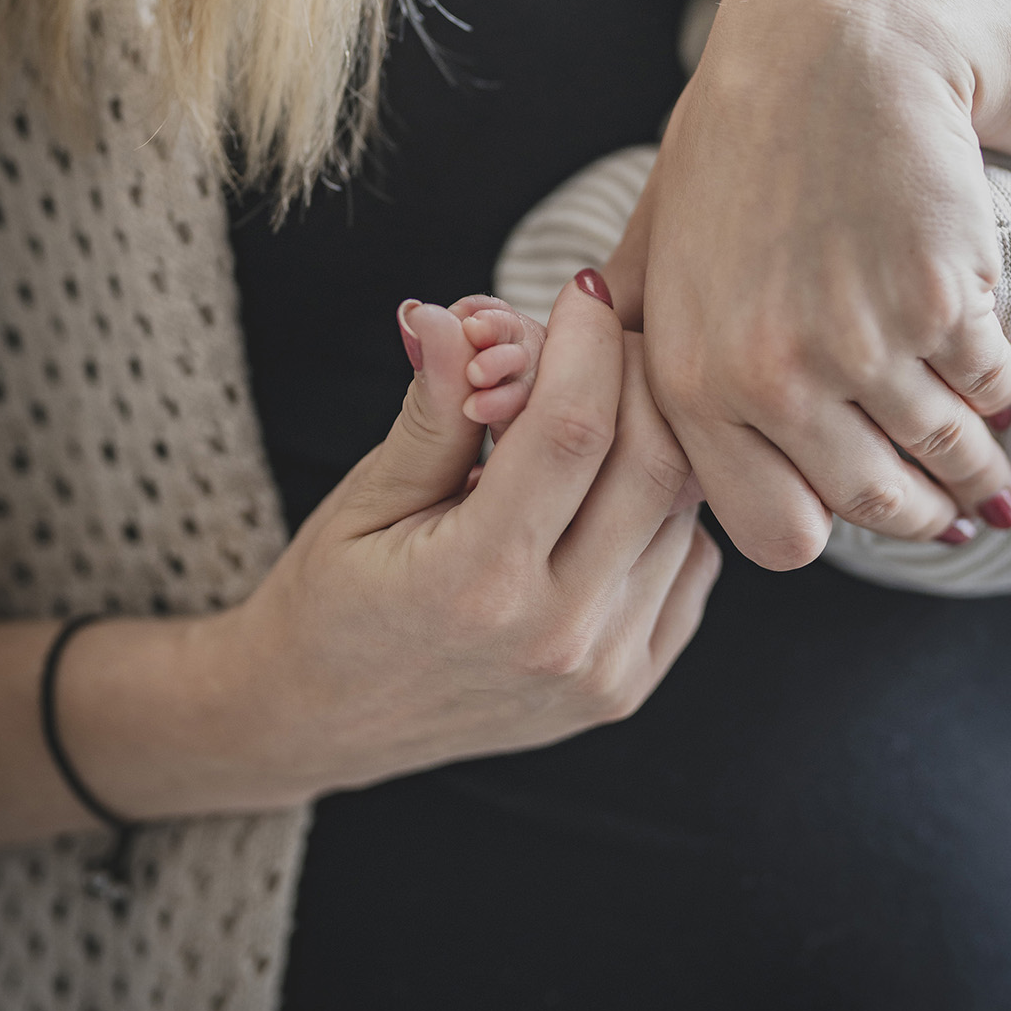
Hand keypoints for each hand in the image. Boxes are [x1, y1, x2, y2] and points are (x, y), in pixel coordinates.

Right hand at [234, 275, 718, 793]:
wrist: (322, 722)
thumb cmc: (331, 602)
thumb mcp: (364, 499)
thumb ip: (432, 411)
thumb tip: (457, 317)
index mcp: (476, 584)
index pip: (574, 431)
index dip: (588, 341)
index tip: (582, 289)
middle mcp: (557, 635)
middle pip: (656, 464)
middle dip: (636, 375)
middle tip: (597, 339)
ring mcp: (604, 672)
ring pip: (684, 511)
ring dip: (655, 436)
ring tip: (591, 409)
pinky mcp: (628, 688)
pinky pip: (689, 565)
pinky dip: (663, 507)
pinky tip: (603, 489)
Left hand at [604, 0, 1010, 569]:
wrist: (830, 46)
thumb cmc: (738, 139)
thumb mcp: (660, 238)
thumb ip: (636, 333)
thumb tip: (605, 393)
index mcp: (689, 376)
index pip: (776, 531)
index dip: (824, 528)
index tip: (851, 515)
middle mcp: (767, 374)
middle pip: (873, 506)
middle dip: (920, 516)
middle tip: (945, 513)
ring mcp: (856, 341)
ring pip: (945, 453)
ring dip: (972, 468)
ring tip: (986, 477)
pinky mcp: (936, 299)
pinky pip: (988, 382)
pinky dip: (994, 387)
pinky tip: (985, 373)